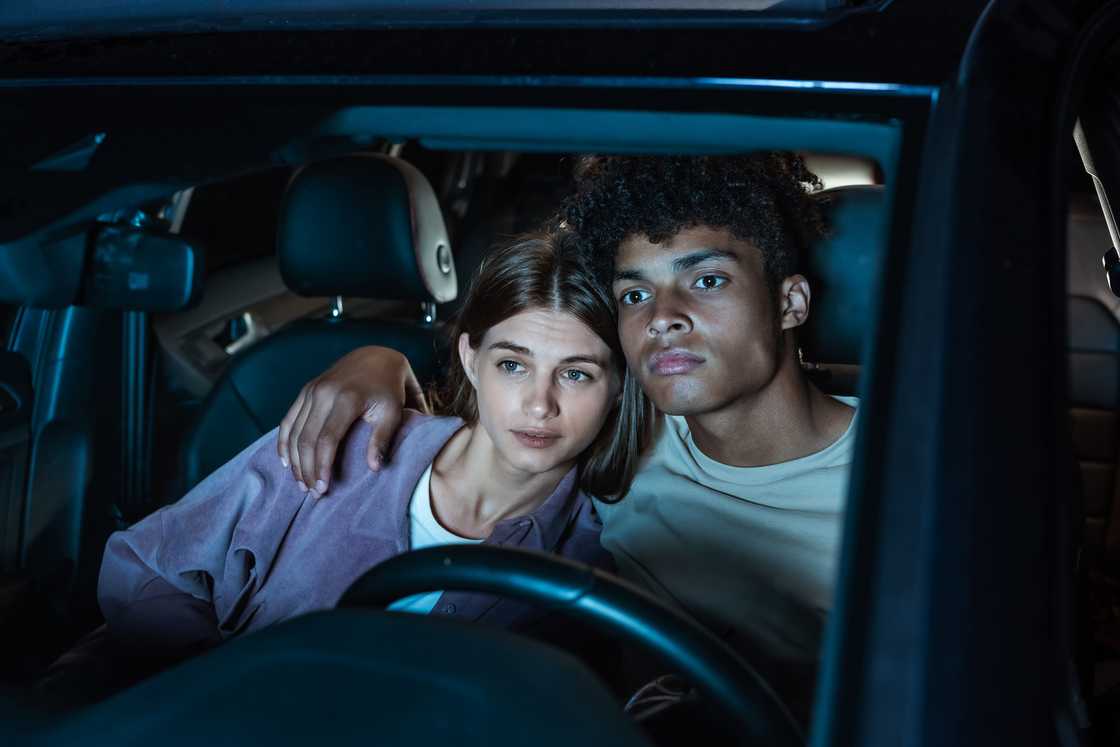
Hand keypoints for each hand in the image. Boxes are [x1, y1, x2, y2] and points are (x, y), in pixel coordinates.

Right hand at [277, 346, 426, 495]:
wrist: (377, 355)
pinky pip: (288, 419)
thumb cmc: (390, 388)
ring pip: (293, 431)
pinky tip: (286, 461)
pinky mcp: (305, 390)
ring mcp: (311, 390)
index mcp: (346, 398)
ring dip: (294, 460)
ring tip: (301, 483)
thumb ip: (383, 439)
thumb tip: (373, 469)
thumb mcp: (395, 411)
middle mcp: (324, 392)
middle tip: (313, 492)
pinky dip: (284, 441)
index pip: (326, 439)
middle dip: (306, 469)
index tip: (324, 488)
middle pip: (305, 439)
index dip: (322, 466)